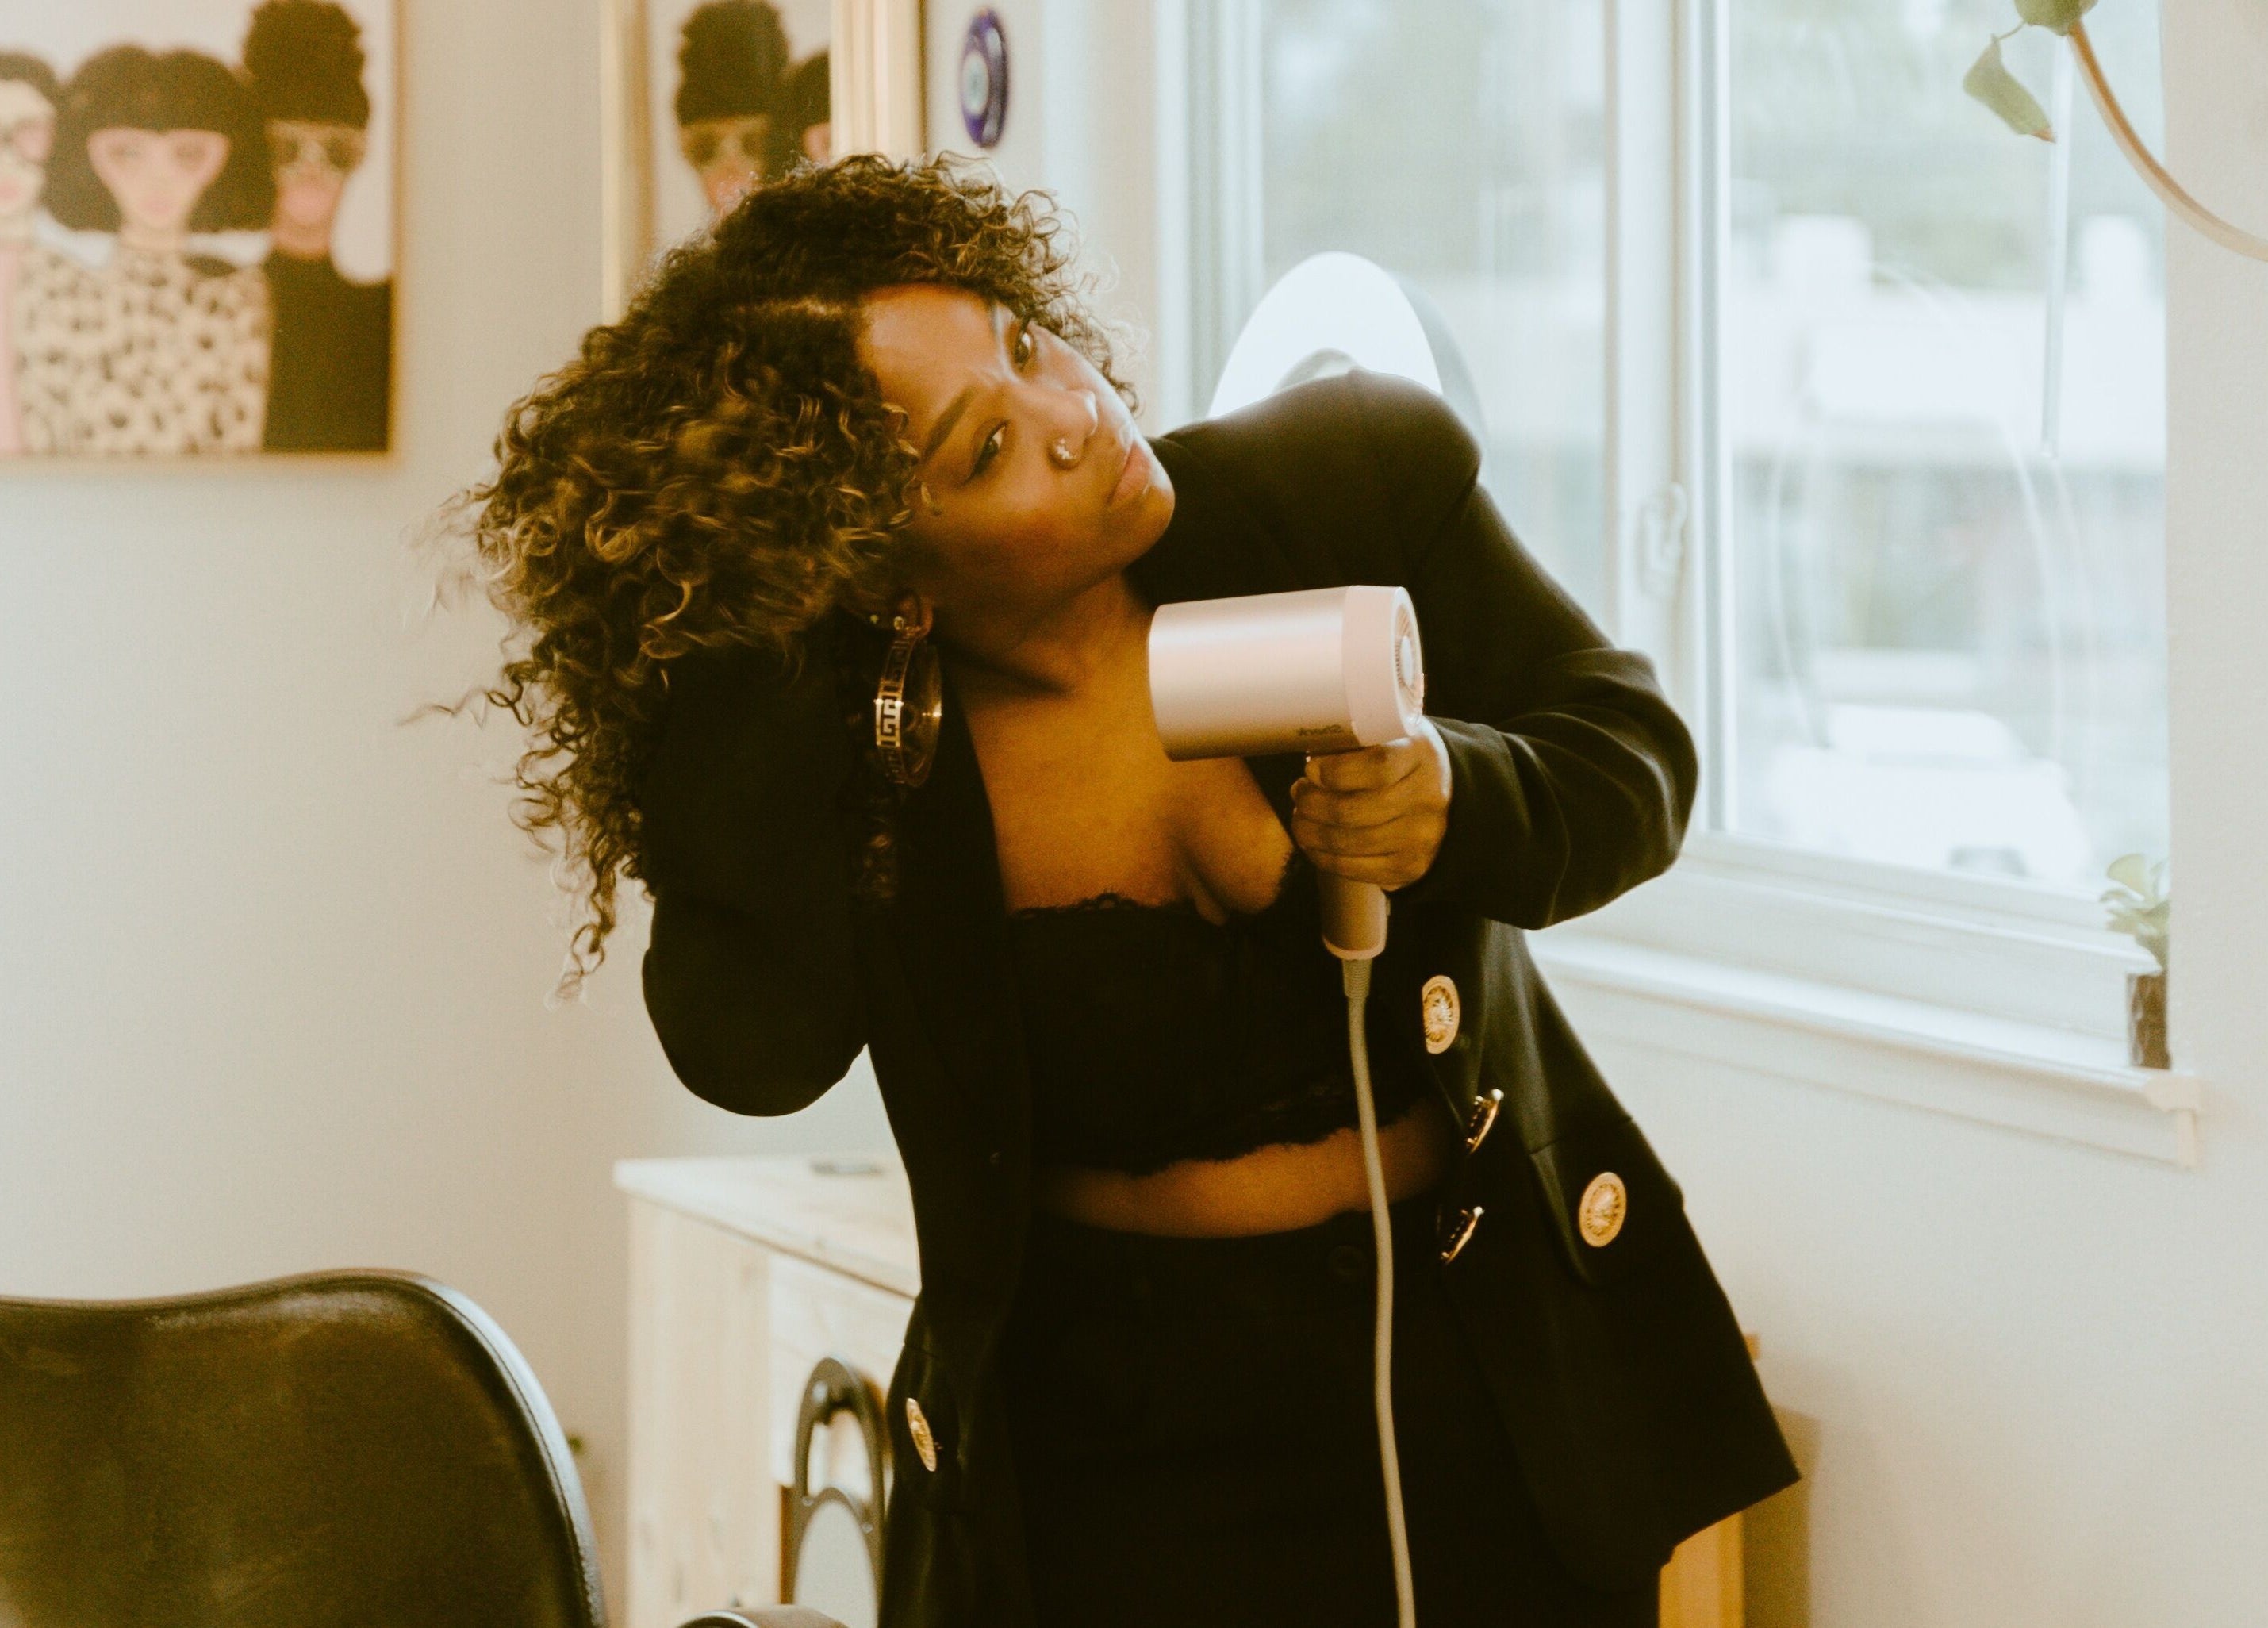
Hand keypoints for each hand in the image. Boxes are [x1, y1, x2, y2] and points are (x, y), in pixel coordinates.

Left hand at [1290, 716, 1452, 891]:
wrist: (1438, 795)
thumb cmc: (1394, 757)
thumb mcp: (1383, 734)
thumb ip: (1350, 742)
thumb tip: (1311, 767)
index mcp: (1420, 754)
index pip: (1377, 768)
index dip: (1334, 772)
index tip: (1311, 770)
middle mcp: (1428, 797)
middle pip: (1353, 811)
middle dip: (1312, 804)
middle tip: (1298, 793)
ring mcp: (1421, 837)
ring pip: (1348, 842)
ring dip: (1310, 831)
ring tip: (1300, 817)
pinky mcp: (1409, 866)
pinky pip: (1353, 868)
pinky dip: (1322, 856)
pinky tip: (1311, 842)